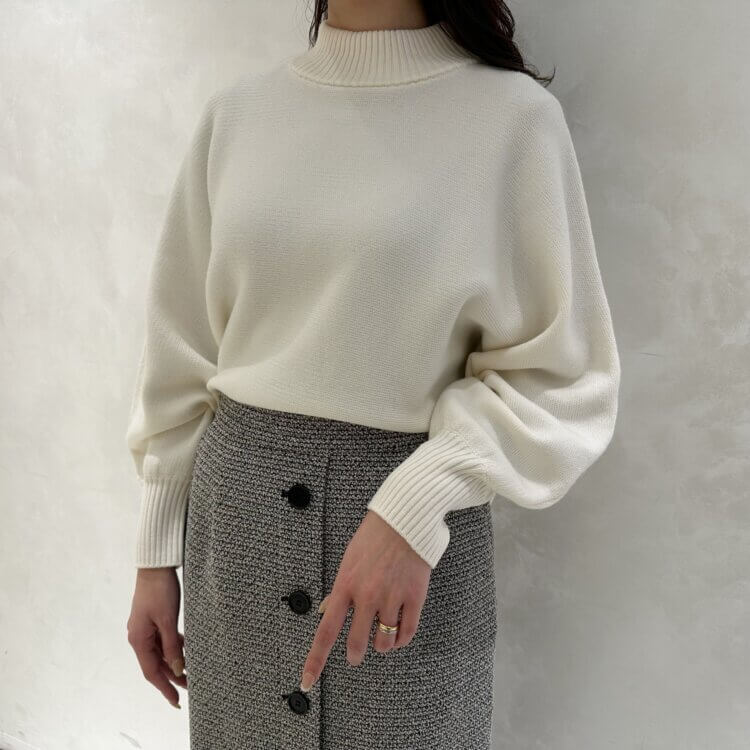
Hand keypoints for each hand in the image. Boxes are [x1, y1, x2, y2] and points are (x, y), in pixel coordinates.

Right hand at [127, 567, 186, 708]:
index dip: (164, 688)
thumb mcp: (168, 621)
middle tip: (189, 687)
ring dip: (173, 662)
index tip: (176, 701)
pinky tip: (185, 649)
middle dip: (171, 677)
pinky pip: (162, 639)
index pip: (151, 672)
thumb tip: (177, 669)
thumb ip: (172, 647)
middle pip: (155, 664)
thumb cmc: (160, 591)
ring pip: (159, 652)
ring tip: (190, 671)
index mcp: (138, 640)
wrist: (155, 566)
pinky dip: (173, 646)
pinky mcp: (152, 619)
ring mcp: (144, 628)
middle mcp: (138, 637)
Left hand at [299, 509, 430, 691]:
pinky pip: (407, 632)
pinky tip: (398, 634)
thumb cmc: (373, 537)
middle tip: (356, 654)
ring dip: (381, 645)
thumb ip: (340, 588)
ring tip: (381, 636)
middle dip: (355, 653)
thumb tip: (327, 610)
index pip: (326, 631)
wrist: (405, 519)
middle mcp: (366, 596)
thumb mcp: (348, 560)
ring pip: (384, 641)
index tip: (307, 681)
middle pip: (357, 643)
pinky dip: (401, 639)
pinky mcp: (414, 597)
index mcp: (345, 585)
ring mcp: (392, 597)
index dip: (315, 659)